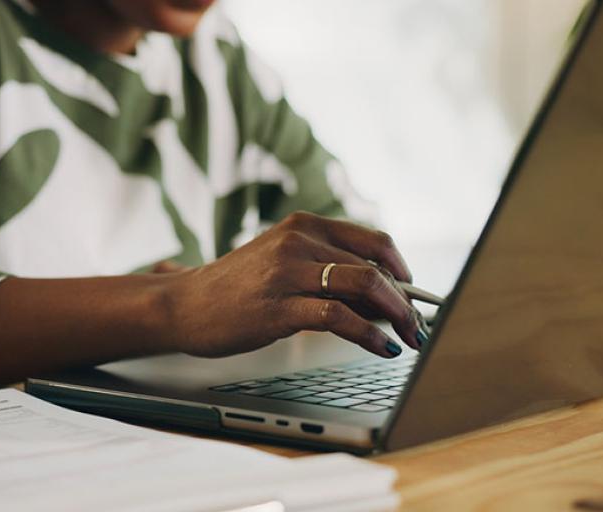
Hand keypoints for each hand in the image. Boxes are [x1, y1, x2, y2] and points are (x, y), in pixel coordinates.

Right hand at [166, 212, 428, 358]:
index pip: (372, 240)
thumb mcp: (281, 262)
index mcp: (303, 225)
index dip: (401, 267)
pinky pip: (339, 317)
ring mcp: (288, 272)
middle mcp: (298, 240)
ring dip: (396, 315)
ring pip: (363, 284)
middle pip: (374, 264)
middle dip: (405, 299)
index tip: (412, 292)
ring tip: (409, 337)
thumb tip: (381, 297)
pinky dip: (370, 335)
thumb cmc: (235, 287)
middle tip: (417, 324)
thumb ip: (325, 271)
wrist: (185, 303)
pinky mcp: (279, 307)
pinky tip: (382, 347)